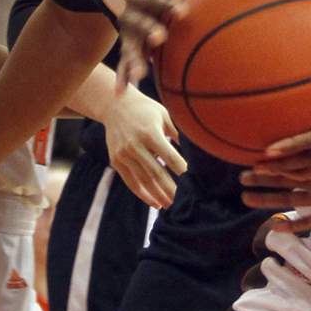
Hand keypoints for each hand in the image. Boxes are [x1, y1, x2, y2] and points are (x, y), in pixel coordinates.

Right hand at [103, 85, 187, 207]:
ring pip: (143, 180)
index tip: (192, 180)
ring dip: (158, 195)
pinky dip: (143, 194)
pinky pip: (130, 182)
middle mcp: (134, 145)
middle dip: (170, 188)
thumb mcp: (164, 115)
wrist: (116, 105)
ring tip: (171, 205)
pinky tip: (155, 203)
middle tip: (184, 200)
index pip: (168, 155)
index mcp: (149, 132)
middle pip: (155, 172)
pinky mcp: (116, 161)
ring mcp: (123, 154)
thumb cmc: (146, 109)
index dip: (180, 168)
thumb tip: (194, 149)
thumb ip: (176, 132)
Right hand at [117, 0, 216, 88]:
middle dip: (150, 29)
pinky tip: (122, 93)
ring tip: (141, 74)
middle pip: (140, 23)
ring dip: (134, 59)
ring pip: (129, 48)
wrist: (139, 6)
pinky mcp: (127, 53)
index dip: (168, 3)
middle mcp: (131, 15)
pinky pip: (124, 67)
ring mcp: (127, 36)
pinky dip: (122, 79)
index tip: (184, 10)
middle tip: (162, 36)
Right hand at [240, 154, 310, 230]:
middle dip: (263, 179)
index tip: (251, 159)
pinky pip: (305, 221)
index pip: (289, 162)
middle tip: (241, 178)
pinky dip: (291, 225)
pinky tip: (274, 226)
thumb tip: (280, 164)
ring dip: (268, 200)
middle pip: (283, 181)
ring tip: (246, 198)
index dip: (270, 163)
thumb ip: (307, 166)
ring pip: (288, 200)